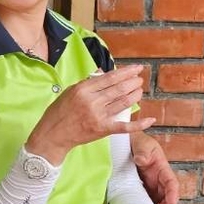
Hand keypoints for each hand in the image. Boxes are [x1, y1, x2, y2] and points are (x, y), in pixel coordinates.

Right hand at [24, 65, 153, 164]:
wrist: (53, 135)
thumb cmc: (59, 112)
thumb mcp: (69, 91)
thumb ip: (87, 83)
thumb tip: (103, 74)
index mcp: (83, 89)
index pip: (110, 78)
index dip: (126, 72)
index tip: (136, 68)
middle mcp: (92, 101)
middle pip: (119, 88)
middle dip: (133, 82)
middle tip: (139, 78)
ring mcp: (98, 116)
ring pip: (123, 102)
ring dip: (135, 95)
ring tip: (140, 89)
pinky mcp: (103, 129)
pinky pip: (124, 126)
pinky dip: (139, 123)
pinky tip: (150, 119)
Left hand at [131, 131, 178, 203]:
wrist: (128, 144)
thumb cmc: (138, 143)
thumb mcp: (142, 144)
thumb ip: (143, 151)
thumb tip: (141, 160)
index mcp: (163, 170)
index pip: (172, 184)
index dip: (172, 195)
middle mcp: (159, 181)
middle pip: (168, 198)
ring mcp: (151, 187)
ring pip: (159, 203)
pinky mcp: (142, 191)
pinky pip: (148, 202)